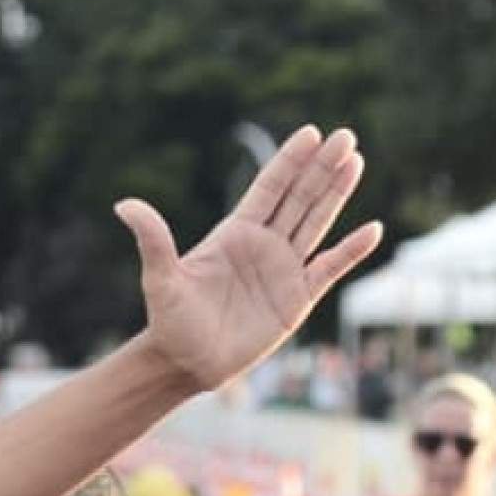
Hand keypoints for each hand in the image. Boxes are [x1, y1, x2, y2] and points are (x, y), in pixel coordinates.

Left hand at [118, 127, 384, 393]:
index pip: (268, 188)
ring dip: (337, 194)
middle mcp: (263, 245)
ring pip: (317, 222)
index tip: (310, 132)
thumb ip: (153, 240)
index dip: (288, 161)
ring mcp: (283, 269)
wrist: (186, 362)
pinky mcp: (298, 298)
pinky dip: (351, 251)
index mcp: (234, 233)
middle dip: (321, 167)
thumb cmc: (170, 320)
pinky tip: (372, 229)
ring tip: (356, 161)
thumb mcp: (161, 279)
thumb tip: (123, 204)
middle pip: (299, 197)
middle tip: (345, 135)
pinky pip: (330, 268)